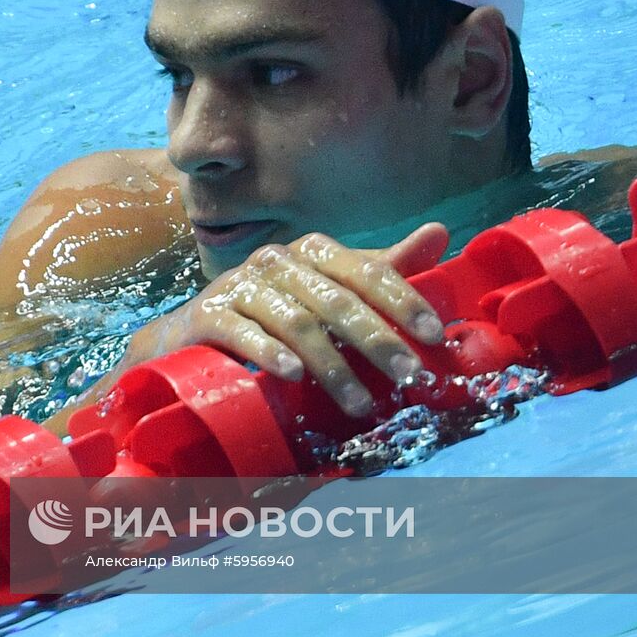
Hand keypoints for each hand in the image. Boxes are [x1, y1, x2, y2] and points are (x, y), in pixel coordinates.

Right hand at [103, 223, 449, 417]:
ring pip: (296, 322)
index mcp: (313, 251)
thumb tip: (441, 232)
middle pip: (336, 300)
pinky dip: (269, 353)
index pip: (366, 271)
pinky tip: (291, 375)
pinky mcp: (209, 313)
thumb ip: (381, 270)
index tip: (434, 337)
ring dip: (332, 366)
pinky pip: (244, 332)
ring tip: (360, 404)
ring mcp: (240, 284)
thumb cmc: (275, 312)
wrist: (195, 330)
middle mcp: (277, 260)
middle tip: (409, 378)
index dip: (403, 302)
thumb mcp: (330, 290)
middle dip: (377, 341)